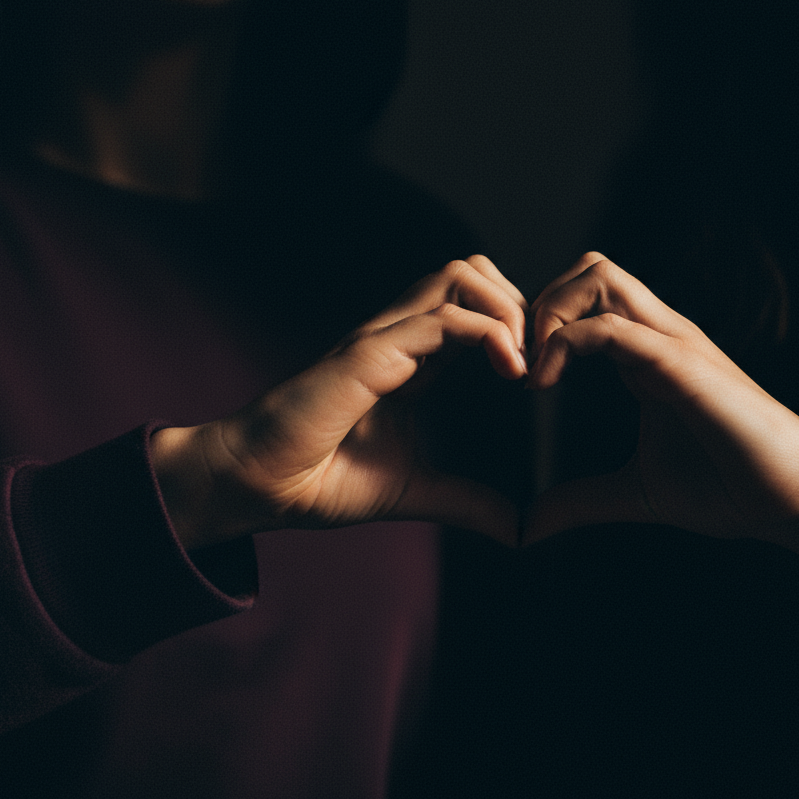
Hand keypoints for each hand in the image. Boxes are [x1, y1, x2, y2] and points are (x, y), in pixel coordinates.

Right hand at [153, 256, 528, 547]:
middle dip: (517, 302)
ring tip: (523, 361)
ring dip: (506, 309)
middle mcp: (399, 335)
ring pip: (460, 275)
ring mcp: (383, 338)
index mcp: (410, 358)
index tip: (538, 375)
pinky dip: (489, 333)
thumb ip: (465, 501)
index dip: (514, 326)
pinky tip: (510, 371)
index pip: (473, 306)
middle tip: (535, 359)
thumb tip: (515, 528)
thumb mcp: (415, 492)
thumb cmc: (322, 481)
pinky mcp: (371, 353)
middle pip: (472, 271)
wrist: (260, 486)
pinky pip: (442, 318)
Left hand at [524, 253, 798, 589]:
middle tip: (517, 364)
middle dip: (540, 303)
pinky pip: (614, 328)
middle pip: (591, 269)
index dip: (541, 324)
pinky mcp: (683, 365)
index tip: (516, 377)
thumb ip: (581, 501)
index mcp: (648, 355)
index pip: (587, 298)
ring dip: (550, 313)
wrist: (794, 498)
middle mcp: (660, 336)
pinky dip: (565, 343)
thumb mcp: (635, 493)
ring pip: (600, 277)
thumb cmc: (730, 488)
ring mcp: (674, 344)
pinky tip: (544, 385)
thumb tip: (529, 527)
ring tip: (531, 370)